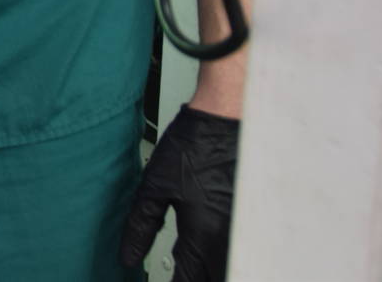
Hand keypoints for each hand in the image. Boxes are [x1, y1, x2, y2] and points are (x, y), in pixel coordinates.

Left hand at [121, 106, 238, 281]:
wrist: (228, 116)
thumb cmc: (196, 144)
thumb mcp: (155, 186)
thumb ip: (141, 226)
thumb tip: (129, 256)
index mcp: (204, 236)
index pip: (189, 281)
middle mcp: (230, 238)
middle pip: (213, 278)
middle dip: (194, 279)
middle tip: (177, 274)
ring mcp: (246, 229)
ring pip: (228, 267)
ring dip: (208, 271)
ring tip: (190, 265)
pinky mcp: (253, 217)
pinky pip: (239, 251)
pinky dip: (221, 257)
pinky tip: (208, 250)